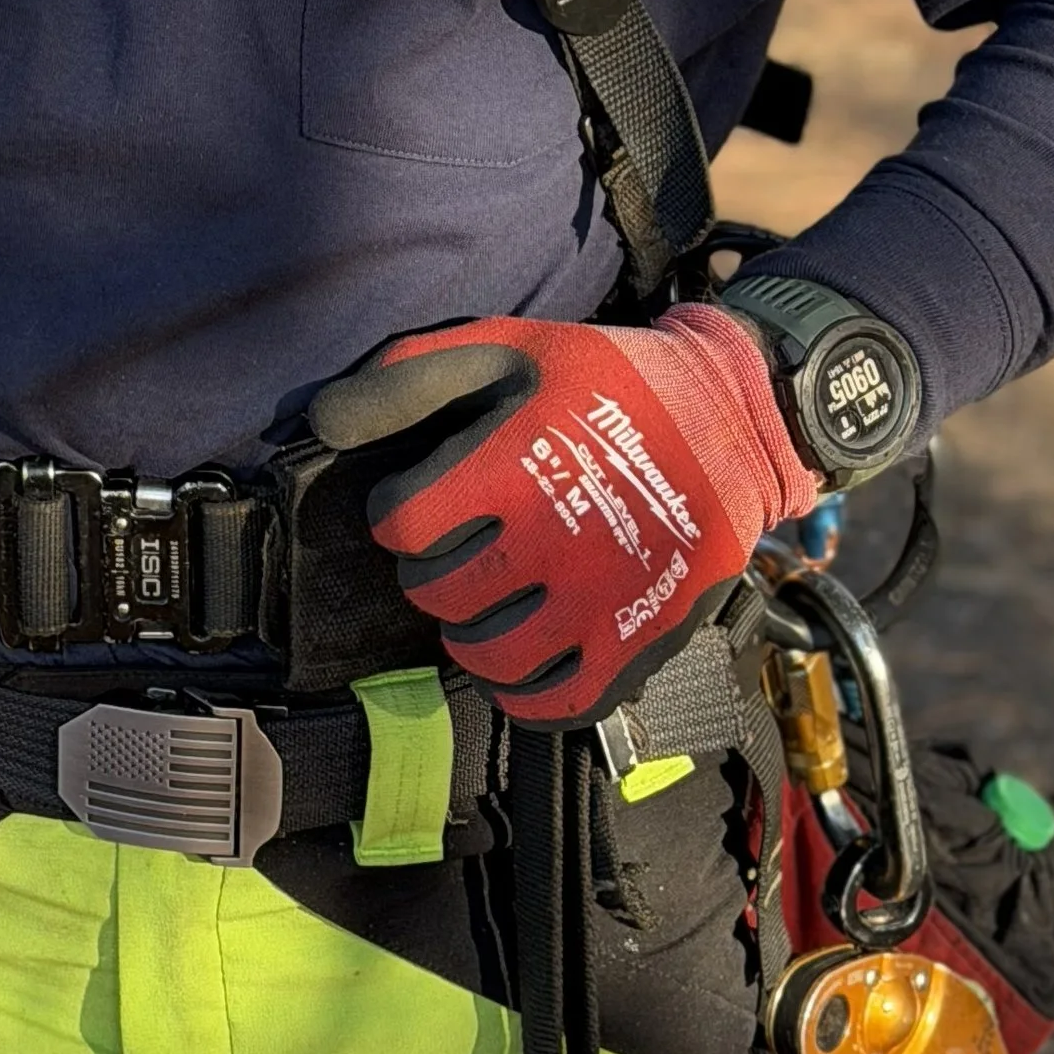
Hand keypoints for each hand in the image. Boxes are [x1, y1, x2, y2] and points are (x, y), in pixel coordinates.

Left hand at [309, 306, 815, 723]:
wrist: (733, 417)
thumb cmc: (606, 380)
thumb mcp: (508, 348)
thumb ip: (408, 378)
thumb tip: (320, 422)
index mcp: (519, 462)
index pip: (402, 522)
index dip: (398, 509)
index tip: (422, 498)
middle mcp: (558, 540)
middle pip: (437, 592)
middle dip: (430, 568)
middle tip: (459, 544)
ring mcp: (603, 601)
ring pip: (485, 656)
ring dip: (467, 629)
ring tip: (486, 594)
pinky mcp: (640, 644)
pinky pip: (554, 705)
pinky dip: (521, 692)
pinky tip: (521, 652)